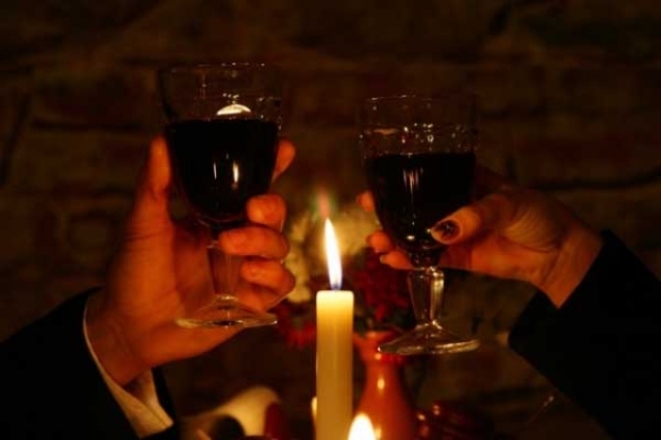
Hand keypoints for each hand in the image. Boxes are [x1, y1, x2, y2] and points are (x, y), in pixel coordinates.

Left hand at [86, 136, 295, 385]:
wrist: (130, 325)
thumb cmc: (134, 272)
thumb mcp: (143, 224)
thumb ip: (156, 184)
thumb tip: (162, 140)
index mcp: (215, 215)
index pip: (252, 186)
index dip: (272, 167)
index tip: (283, 150)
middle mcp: (236, 238)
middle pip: (274, 213)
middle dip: (271, 206)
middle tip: (251, 208)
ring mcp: (245, 269)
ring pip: (280, 245)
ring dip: (263, 241)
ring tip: (229, 245)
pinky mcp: (251, 300)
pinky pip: (281, 283)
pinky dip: (272, 275)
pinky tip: (248, 273)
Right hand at [358, 167, 602, 306]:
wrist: (558, 253)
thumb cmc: (538, 215)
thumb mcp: (508, 204)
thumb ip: (474, 215)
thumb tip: (441, 230)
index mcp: (467, 181)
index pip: (428, 176)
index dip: (402, 179)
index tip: (378, 183)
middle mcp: (455, 205)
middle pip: (415, 206)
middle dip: (390, 209)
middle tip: (368, 211)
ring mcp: (455, 233)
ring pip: (417, 234)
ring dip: (395, 237)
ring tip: (377, 242)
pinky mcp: (459, 257)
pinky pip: (429, 258)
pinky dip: (410, 260)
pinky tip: (392, 260)